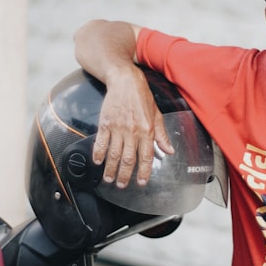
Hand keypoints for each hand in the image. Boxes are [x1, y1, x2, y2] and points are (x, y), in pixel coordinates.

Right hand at [91, 66, 174, 187]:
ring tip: (109, 178)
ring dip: (111, 168)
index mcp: (147, 130)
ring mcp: (118, 128)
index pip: (147, 156)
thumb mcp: (157, 115)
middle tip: (121, 185)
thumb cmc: (142, 97)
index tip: (142, 182)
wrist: (125, 81)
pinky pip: (101, 142)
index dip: (144, 171)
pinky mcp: (105, 123)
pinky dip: (98, 153)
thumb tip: (169, 150)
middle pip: (128, 159)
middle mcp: (133, 131)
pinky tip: (97, 161)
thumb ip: (162, 135)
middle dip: (125, 175)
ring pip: (114, 154)